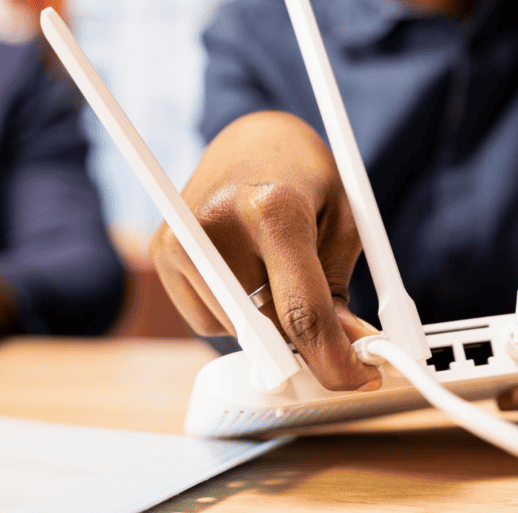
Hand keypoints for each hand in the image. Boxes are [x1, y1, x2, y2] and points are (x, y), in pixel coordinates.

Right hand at [150, 111, 380, 390]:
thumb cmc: (303, 176)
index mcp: (272, 209)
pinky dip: (236, 313)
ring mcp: (180, 240)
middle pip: (268, 328)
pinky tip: (246, 272)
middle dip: (304, 340)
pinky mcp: (161, 252)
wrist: (252, 139)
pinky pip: (207, 320)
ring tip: (275, 267)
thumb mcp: (342, 223)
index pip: (301, 311)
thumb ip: (340, 290)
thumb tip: (346, 351)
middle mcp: (215, 225)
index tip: (356, 378)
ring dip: (267, 321)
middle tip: (332, 329)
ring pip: (236, 331)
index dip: (334, 359)